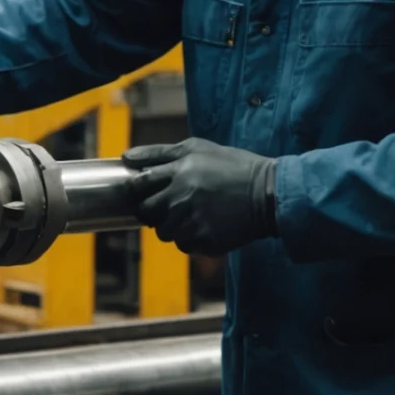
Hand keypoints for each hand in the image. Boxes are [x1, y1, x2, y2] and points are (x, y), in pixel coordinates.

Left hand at [124, 138, 277, 255]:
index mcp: (178, 172)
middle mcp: (181, 197)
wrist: (269, 194)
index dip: (139, 190)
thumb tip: (126, 158)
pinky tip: (206, 226)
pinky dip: (191, 239)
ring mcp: (192, 221)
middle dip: (153, 211)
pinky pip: (184, 245)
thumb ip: (159, 153)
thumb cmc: (232, 166)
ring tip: (193, 215)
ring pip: (164, 233)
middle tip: (171, 206)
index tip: (147, 192)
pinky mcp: (205, 241)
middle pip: (146, 213)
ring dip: (172, 227)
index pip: (139, 185)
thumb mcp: (197, 148)